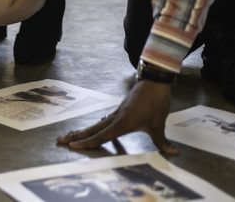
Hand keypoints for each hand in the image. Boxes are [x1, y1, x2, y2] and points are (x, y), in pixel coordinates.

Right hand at [58, 79, 177, 153]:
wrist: (154, 81)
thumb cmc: (155, 102)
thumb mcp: (159, 123)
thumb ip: (162, 140)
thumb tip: (173, 153)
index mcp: (122, 123)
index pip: (102, 136)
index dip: (88, 142)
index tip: (73, 146)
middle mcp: (115, 118)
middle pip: (92, 129)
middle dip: (76, 136)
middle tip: (60, 140)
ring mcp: (116, 113)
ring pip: (96, 125)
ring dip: (83, 131)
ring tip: (69, 136)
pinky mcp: (120, 111)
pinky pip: (104, 122)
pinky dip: (95, 128)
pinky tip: (94, 131)